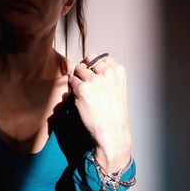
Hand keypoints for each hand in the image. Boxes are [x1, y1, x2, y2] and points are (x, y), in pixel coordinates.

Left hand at [68, 54, 132, 172]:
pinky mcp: (81, 89)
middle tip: (86, 83)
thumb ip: (107, 76)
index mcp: (118, 71)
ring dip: (77, 78)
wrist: (112, 132)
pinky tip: (80, 98)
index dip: (94, 65)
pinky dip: (72, 88)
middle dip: (84, 70)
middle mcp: (107, 73)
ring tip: (84, 93)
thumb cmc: (114, 114)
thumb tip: (89, 67)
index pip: (101, 57)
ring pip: (78, 70)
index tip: (93, 74)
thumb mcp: (118, 89)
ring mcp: (94, 80)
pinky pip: (71, 81)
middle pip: (88, 61)